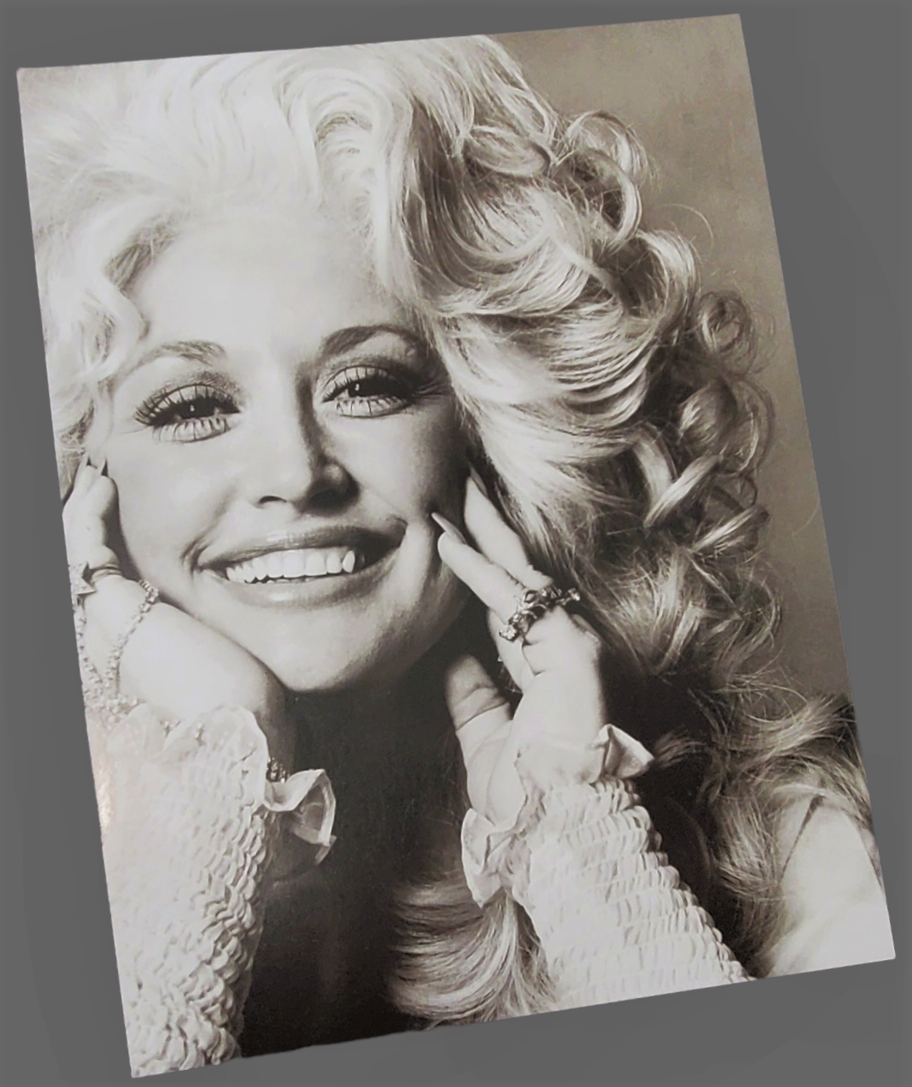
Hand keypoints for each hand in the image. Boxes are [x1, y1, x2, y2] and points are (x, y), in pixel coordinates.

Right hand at [63, 458, 289, 762]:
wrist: (235, 733)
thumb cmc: (245, 705)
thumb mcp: (229, 658)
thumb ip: (220, 632)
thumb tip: (258, 606)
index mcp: (130, 653)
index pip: (108, 589)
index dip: (110, 547)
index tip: (127, 511)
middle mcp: (105, 642)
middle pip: (84, 572)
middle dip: (91, 526)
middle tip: (105, 485)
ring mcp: (101, 629)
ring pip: (74, 559)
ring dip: (85, 514)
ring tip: (102, 479)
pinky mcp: (111, 612)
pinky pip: (83, 551)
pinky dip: (88, 515)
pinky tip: (104, 487)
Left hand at [434, 475, 608, 826]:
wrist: (556, 828)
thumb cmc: (526, 792)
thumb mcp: (482, 732)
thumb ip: (467, 690)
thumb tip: (443, 651)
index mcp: (545, 663)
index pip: (507, 601)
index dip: (476, 565)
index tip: (447, 530)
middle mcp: (564, 643)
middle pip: (517, 573)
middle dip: (486, 527)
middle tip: (456, 482)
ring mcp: (574, 641)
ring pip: (519, 573)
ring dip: (480, 531)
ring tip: (449, 492)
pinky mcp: (573, 647)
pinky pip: (515, 599)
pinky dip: (477, 570)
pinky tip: (447, 543)